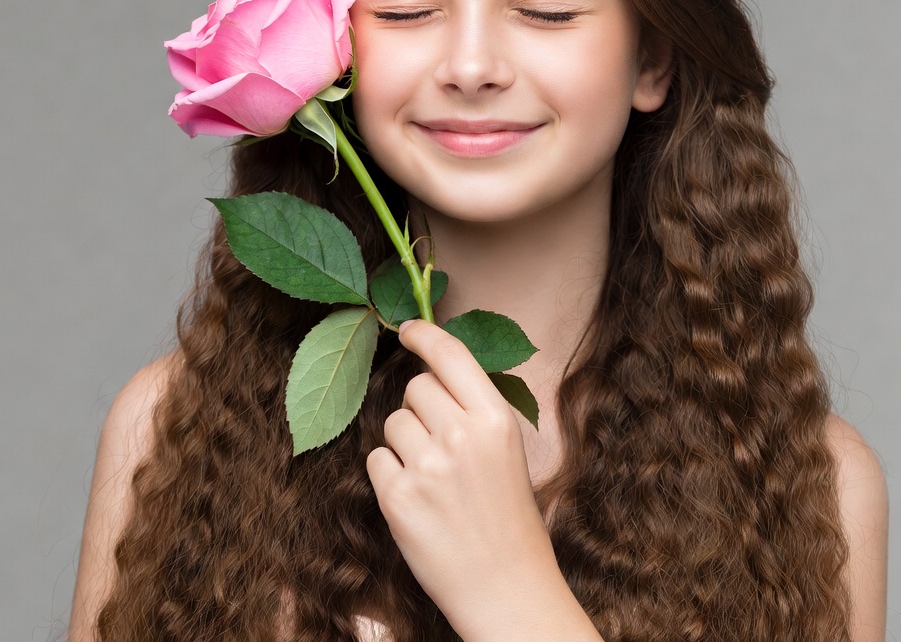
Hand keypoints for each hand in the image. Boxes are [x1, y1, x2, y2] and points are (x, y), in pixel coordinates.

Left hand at [366, 319, 562, 638]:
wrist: (506, 586)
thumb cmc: (508, 514)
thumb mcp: (506, 446)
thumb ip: (473, 405)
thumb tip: (432, 366)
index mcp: (494, 417)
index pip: (450, 353)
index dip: (423, 334)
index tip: (407, 329)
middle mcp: (461, 434)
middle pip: (415, 387)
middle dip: (420, 407)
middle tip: (441, 443)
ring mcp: (427, 467)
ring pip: (392, 423)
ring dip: (405, 443)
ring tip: (434, 478)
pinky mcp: (398, 499)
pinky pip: (376, 460)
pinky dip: (389, 475)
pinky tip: (417, 498)